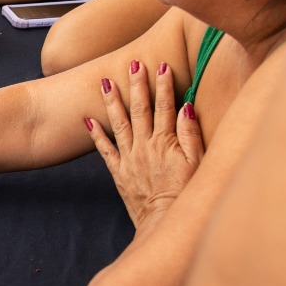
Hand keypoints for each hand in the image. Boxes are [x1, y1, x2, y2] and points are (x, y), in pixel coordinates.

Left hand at [85, 61, 202, 226]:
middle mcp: (144, 146)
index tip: (161, 65)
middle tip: (133, 63)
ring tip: (105, 82)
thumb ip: (190, 135)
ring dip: (112, 101)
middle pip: (140, 109)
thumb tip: (186, 108)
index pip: (165, 106)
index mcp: (165, 142)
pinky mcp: (119, 172)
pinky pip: (105, 150)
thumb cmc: (186, 194)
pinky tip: (87, 120)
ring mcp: (129, 158)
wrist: (164, 221)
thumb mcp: (197, 164)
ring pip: (119, 124)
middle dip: (136, 84)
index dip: (163, 85)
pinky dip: (96, 134)